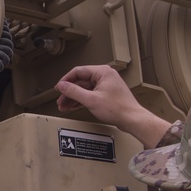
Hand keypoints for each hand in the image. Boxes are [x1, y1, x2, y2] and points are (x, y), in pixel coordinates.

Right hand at [55, 65, 170, 146]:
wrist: (132, 119)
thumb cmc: (118, 108)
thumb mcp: (91, 100)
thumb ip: (74, 92)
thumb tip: (62, 86)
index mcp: (102, 72)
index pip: (78, 71)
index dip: (66, 80)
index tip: (58, 88)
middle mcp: (104, 76)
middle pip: (81, 81)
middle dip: (69, 92)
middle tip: (60, 101)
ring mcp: (106, 85)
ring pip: (85, 89)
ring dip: (74, 98)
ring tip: (64, 106)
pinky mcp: (107, 94)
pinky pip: (90, 94)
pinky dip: (82, 100)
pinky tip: (73, 106)